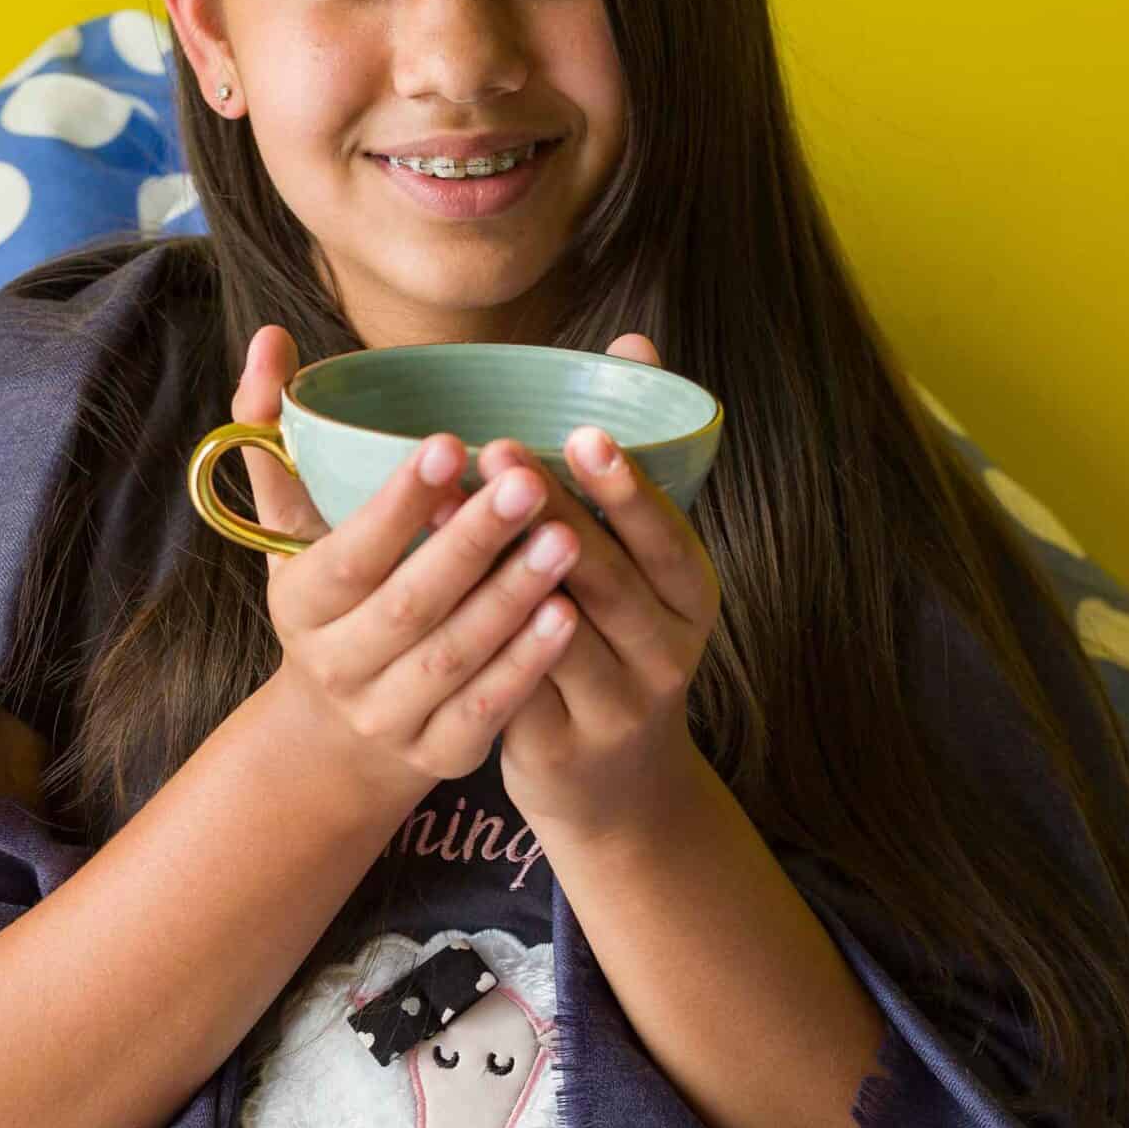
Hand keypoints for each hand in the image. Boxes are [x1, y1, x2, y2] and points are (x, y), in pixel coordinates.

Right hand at [241, 326, 590, 804]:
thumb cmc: (335, 600)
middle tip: (530, 481)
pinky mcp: (439, 754)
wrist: (340, 738)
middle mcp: (336, 664)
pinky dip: (526, 664)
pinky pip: (487, 710)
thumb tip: (269, 336)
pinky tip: (570, 617)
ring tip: (568, 540)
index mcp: (301, 601)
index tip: (451, 443)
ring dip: (511, 599)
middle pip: (408, 603)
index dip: (398, 502)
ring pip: (453, 657)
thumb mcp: (296, 528)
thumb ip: (281, 435)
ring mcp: (387, 716)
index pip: (349, 551)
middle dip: (471, 542)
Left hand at [475, 333, 722, 838]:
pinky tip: (437, 600)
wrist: (616, 785)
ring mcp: (619, 706)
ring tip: (450, 513)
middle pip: (608, 578)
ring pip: (558, 633)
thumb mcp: (640, 565)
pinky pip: (518, 688)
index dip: (624, 485)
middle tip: (493, 453)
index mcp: (691, 592)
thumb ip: (625, 468)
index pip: (665, 532)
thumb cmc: (615, 642)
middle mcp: (668, 650)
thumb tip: (635, 341)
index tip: (579, 433)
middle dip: (551, 513)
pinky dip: (481, 641)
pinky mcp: (564, 749)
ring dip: (503, 573)